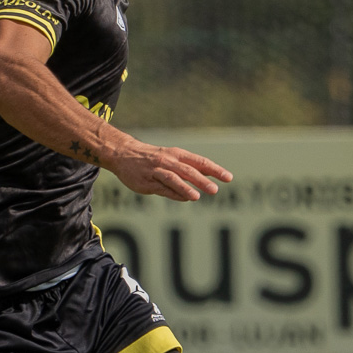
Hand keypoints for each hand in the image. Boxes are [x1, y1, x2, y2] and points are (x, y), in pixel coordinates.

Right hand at [108, 144, 231, 200]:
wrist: (124, 154)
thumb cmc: (153, 158)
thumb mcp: (172, 159)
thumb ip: (188, 170)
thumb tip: (204, 181)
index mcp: (177, 155)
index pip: (199, 162)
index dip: (215, 169)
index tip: (228, 178)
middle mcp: (168, 161)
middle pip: (188, 170)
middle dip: (202, 180)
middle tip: (215, 190)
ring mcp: (156, 171)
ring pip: (173, 178)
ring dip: (186, 187)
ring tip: (197, 197)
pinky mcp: (146, 181)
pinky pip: (161, 188)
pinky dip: (173, 193)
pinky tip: (184, 198)